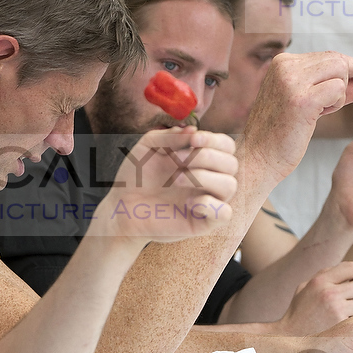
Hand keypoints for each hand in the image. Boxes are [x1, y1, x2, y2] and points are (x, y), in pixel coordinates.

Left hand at [97, 127, 237, 242]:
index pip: (226, 146)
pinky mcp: (203, 222)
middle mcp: (209, 180)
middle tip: (178, 160)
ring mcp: (207, 201)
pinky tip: (189, 201)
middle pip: (231, 164)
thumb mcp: (149, 146)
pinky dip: (211, 204)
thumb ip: (169, 136)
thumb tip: (193, 130)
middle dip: (207, 157)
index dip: (215, 140)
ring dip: (204, 177)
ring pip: (229, 185)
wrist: (121, 205)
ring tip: (175, 179)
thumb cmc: (137, 176)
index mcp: (201, 160)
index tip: (194, 139)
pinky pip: (224, 213)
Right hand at [241, 52, 352, 182]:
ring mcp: (292, 82)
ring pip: (340, 72)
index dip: (352, 68)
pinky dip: (337, 103)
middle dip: (351, 79)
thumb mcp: (306, 101)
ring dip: (340, 94)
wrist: (258, 157)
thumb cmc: (279, 133)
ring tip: (320, 111)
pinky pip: (338, 90)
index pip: (328, 55)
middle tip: (344, 100)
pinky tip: (320, 115)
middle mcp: (284, 66)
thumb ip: (334, 87)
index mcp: (281, 62)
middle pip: (338, 60)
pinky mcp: (302, 100)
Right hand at [275, 262, 352, 335]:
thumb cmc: (298, 312)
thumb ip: (324, 277)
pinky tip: (345, 324)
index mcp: (319, 280)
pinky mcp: (342, 324)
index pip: (351, 267)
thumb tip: (346, 271)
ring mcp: (335, 308)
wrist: (290, 338)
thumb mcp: (305, 288)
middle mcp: (328, 292)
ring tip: (348, 314)